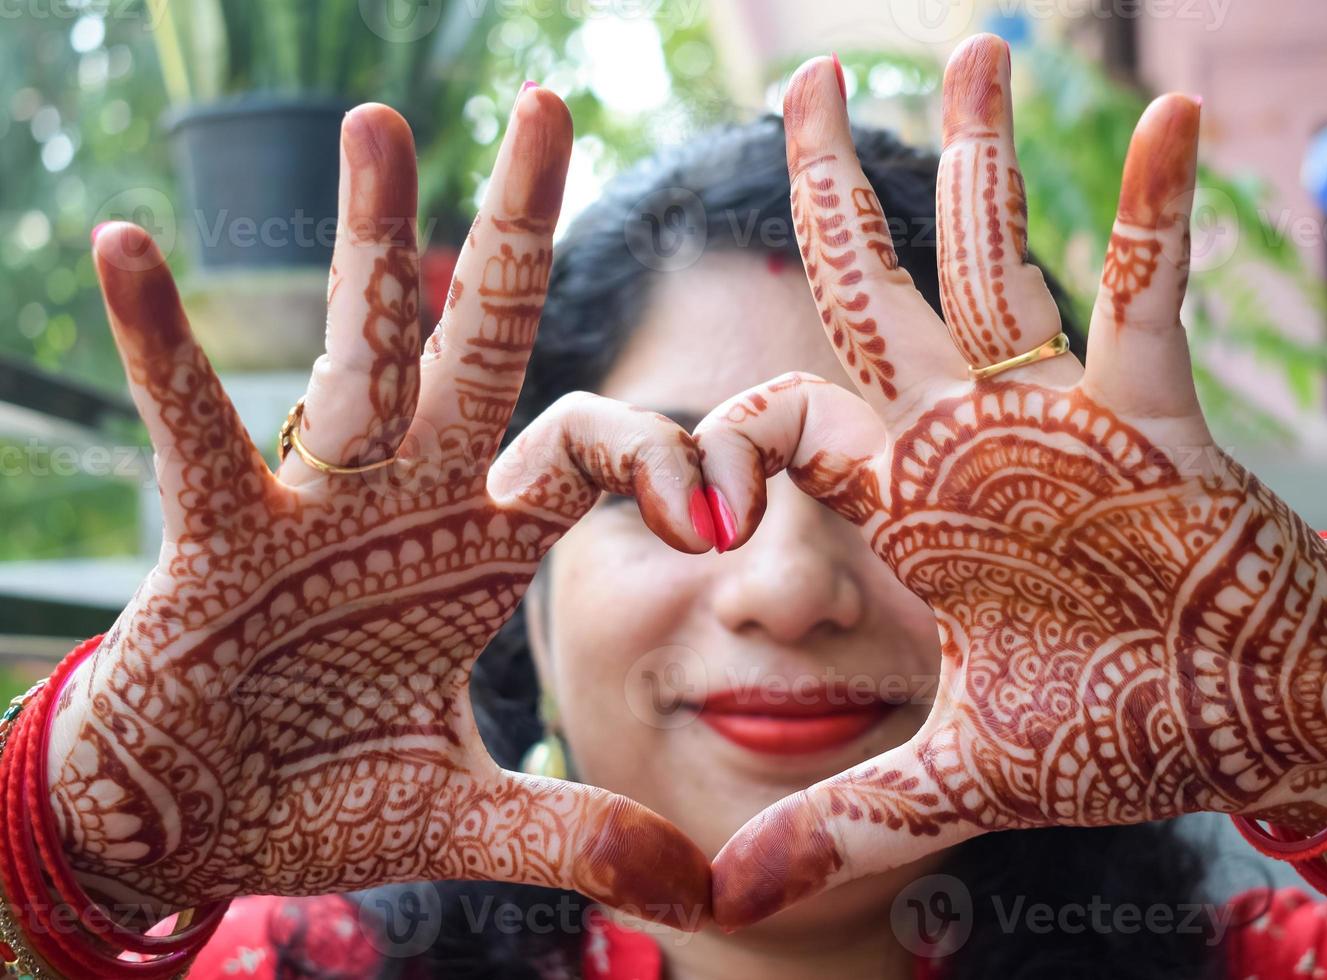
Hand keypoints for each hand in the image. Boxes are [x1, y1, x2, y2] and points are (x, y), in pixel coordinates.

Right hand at [49, 90, 710, 926]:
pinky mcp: (216, 534)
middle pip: (479, 343)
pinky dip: (163, 347)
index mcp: (480, 549)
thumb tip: (702, 898)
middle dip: (516, 233)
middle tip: (556, 108)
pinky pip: (193, 426)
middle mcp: (408, 498)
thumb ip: (575, 836)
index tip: (718, 503)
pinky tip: (132, 250)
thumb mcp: (464, 819)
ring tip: (381, 122)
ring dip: (366, 242)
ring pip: (353, 351)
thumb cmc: (322, 799)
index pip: (587, 453)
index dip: (660, 460)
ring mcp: (314, 503)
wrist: (197, 826)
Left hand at [696, 36, 1326, 927]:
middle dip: (832, 194)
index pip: (766, 429)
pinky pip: (1152, 295)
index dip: (683, 450)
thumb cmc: (1114, 730)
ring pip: (998, 264)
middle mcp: (964, 437)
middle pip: (871, 292)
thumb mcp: (958, 776)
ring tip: (971, 49)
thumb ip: (846, 819)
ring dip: (984, 163)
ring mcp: (1058, 414)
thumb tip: (727, 909)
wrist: (1240, 722)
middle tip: (799, 82)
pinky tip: (1176, 116)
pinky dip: (1159, 215)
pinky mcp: (1154, 418)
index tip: (615, 502)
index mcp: (902, 504)